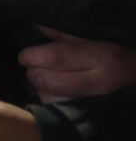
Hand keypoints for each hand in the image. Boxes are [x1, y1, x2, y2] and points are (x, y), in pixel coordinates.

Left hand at [20, 28, 135, 101]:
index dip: (31, 56)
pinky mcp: (86, 113)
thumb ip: (63, 34)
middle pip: (45, 80)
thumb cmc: (114, 52)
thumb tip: (36, 26)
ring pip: (47, 97)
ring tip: (46, 77)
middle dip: (33, 72)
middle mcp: (94, 82)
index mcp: (97, 58)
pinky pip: (56, 107)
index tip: (27, 54)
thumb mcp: (93, 37)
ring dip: (39, 86)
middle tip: (35, 66)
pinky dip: (48, 98)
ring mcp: (91, 101)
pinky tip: (54, 90)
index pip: (52, 58)